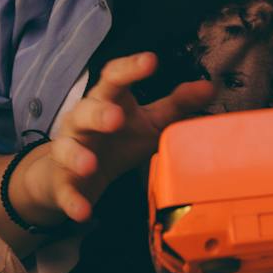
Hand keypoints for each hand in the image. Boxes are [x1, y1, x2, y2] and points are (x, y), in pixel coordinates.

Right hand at [14, 52, 215, 224]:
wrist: (75, 173)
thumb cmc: (118, 139)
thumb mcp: (150, 120)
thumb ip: (178, 103)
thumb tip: (209, 87)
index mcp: (107, 100)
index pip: (114, 77)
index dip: (130, 67)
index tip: (151, 60)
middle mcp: (83, 120)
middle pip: (86, 110)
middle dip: (99, 113)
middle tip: (116, 118)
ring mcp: (70, 150)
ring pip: (67, 148)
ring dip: (77, 156)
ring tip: (90, 164)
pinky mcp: (63, 182)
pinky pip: (65, 191)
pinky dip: (73, 201)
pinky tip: (83, 212)